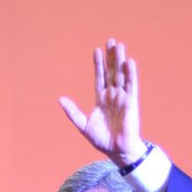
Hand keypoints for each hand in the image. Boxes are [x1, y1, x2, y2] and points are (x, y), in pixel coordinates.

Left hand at [58, 38, 147, 167]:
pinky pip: (132, 85)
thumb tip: (60, 99)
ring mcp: (123, 98)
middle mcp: (113, 96)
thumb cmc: (101, 140)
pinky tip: (129, 62)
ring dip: (120, 61)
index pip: (100, 77)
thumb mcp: (83, 125)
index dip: (99, 64)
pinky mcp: (131, 102)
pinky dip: (131, 74)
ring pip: (122, 75)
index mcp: (101, 99)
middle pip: (112, 72)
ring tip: (119, 45)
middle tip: (111, 41)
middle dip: (111, 57)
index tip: (97, 50)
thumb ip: (73, 112)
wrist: (116, 150)